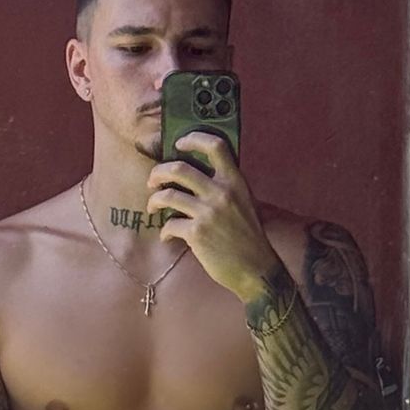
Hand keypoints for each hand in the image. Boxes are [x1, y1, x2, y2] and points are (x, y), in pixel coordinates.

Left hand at [146, 132, 275, 301]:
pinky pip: (169, 225)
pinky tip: (168, 237)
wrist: (256, 270)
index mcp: (236, 182)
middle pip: (179, 169)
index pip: (215, 146)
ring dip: (155, 201)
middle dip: (159, 173)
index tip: (179, 144)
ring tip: (153, 207)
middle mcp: (222, 193)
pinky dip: (164, 231)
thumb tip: (197, 177)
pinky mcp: (197, 234)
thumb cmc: (248, 238)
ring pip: (168, 196)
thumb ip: (226, 187)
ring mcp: (208, 213)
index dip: (193, 139)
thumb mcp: (245, 203)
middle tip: (153, 181)